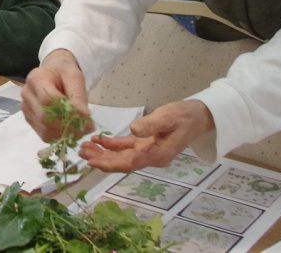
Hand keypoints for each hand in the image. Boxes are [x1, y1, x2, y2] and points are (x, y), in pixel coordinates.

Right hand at [22, 49, 94, 141]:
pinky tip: (70, 129)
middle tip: (86, 126)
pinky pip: (44, 135)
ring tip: (81, 128)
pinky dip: (60, 136)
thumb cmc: (64, 73)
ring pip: (45, 130)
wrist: (53, 73)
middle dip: (67, 125)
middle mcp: (27, 95)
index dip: (67, 111)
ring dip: (65, 133)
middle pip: (44, 117)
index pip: (48, 100)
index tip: (86, 115)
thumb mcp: (75, 77)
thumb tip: (84, 118)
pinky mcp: (30, 120)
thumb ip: (78, 96)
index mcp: (36, 79)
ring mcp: (26, 109)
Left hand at [78, 100, 213, 172]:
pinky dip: (112, 145)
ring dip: (103, 153)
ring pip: (121, 156)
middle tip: (81, 154)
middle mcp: (151, 157)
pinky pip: (126, 147)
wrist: (199, 116)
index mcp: (157, 155)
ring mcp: (148, 151)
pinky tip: (99, 141)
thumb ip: (151, 124)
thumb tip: (133, 130)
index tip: (92, 162)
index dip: (110, 164)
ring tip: (84, 148)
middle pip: (122, 162)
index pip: (129, 163)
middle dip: (101, 160)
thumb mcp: (168, 117)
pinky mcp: (146, 144)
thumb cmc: (185, 116)